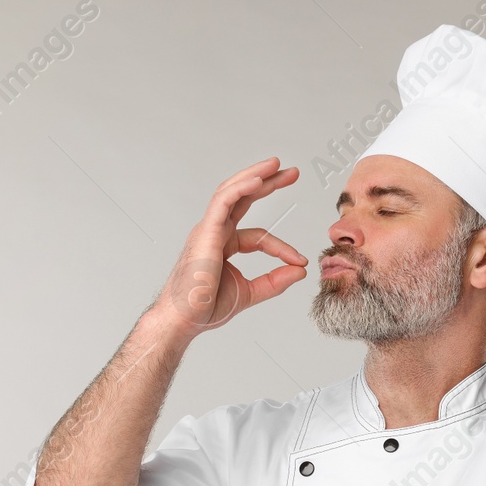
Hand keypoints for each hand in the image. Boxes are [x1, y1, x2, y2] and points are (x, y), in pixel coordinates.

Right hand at [152, 157, 307, 337]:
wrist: (186, 320)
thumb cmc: (206, 307)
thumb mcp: (250, 292)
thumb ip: (275, 281)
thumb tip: (300, 270)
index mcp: (224, 245)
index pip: (259, 237)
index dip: (281, 247)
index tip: (300, 260)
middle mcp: (215, 232)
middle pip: (243, 199)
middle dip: (267, 183)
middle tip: (291, 172)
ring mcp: (209, 229)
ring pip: (232, 192)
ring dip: (255, 176)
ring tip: (277, 165)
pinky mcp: (206, 231)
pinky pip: (224, 202)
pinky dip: (241, 188)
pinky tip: (259, 180)